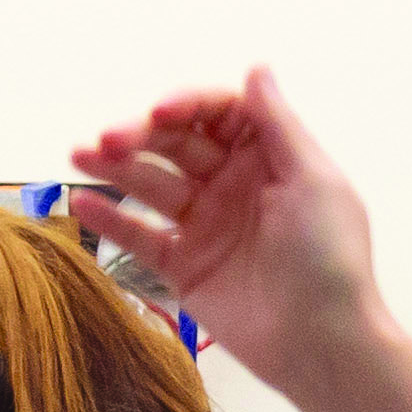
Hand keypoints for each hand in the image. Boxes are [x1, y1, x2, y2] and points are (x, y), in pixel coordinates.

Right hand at [65, 72, 411, 411]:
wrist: (322, 343)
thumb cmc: (330, 259)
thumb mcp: (313, 181)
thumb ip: (278, 124)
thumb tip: (258, 69)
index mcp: (270, 160)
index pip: (218, 114)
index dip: (187, 105)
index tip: (161, 113)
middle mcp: (234, 186)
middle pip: (176, 144)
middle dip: (140, 135)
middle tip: (107, 140)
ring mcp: (206, 224)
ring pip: (150, 182)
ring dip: (114, 166)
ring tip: (81, 155)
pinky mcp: (183, 264)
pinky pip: (138, 234)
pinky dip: (109, 218)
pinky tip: (81, 201)